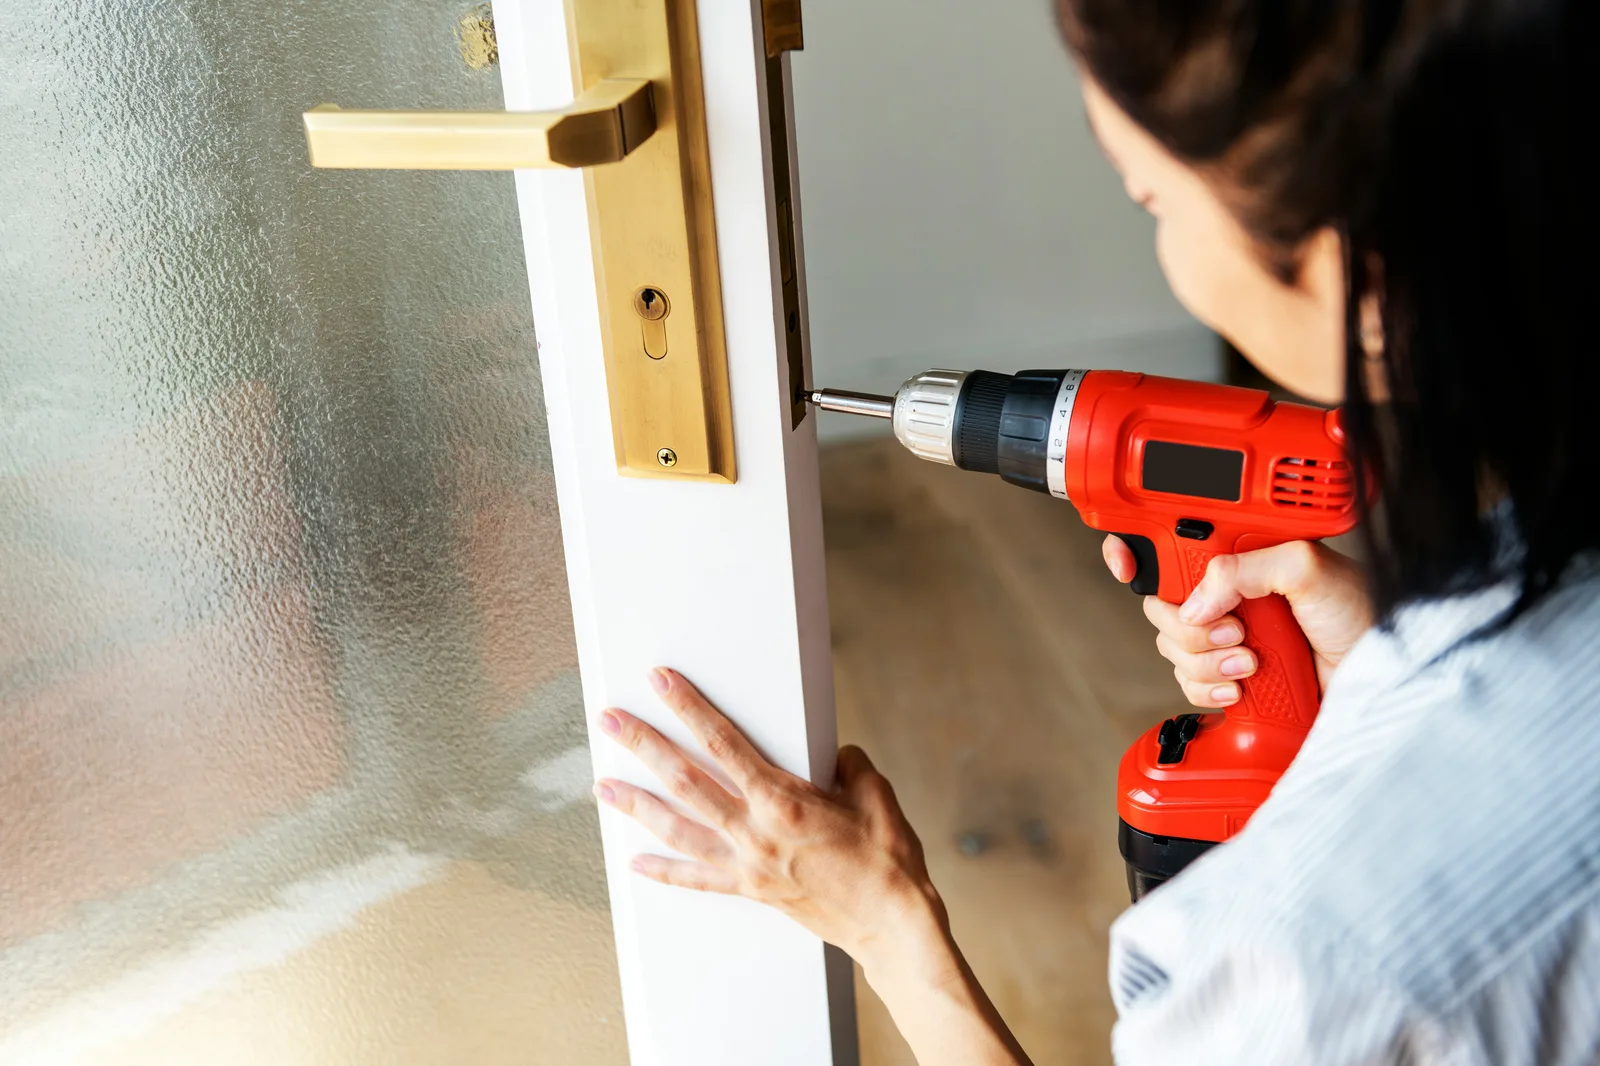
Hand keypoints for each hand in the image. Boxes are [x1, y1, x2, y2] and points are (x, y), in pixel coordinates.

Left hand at [593, 668, 947, 976]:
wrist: (891, 923)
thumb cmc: (887, 859)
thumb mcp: (873, 793)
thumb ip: (845, 764)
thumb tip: (832, 756)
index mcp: (782, 800)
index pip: (722, 741)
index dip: (688, 707)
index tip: (662, 682)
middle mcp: (754, 831)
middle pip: (685, 780)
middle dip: (644, 745)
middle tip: (610, 721)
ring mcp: (747, 864)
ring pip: (678, 828)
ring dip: (637, 805)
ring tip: (604, 785)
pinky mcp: (751, 890)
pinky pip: (697, 879)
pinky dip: (664, 870)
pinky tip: (637, 861)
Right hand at [1102, 537, 1371, 706]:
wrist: (1383, 675)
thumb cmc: (1363, 612)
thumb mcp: (1307, 568)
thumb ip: (1245, 568)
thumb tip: (1195, 602)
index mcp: (1239, 554)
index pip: (1169, 544)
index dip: (1137, 550)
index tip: (1125, 562)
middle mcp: (1227, 594)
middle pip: (1161, 606)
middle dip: (1190, 626)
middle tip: (1234, 631)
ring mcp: (1227, 636)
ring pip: (1172, 649)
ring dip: (1207, 662)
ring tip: (1252, 662)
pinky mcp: (1230, 676)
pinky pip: (1187, 684)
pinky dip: (1208, 689)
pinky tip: (1242, 688)